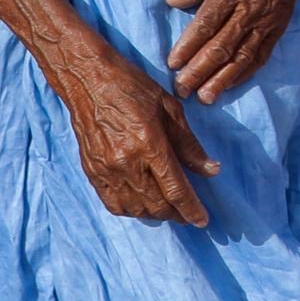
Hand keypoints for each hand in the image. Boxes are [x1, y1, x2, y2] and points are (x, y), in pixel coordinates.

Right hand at [45, 31, 216, 224]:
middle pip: (157, 205)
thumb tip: (211, 171)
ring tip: (167, 208)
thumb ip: (190, 144)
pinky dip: (132, 210)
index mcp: (150, 144)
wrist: (88, 80)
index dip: (191, 209)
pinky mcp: (93, 173)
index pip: (175, 189)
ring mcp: (107, 171)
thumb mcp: (170, 108)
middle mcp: (127, 163)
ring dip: (156, 214)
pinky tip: (142, 204)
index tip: (203, 220)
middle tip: (188, 212)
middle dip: (176, 214)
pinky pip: (114, 205)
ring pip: (136, 210)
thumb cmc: (133, 88)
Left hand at [165, 0, 299, 101]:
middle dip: (199, 71)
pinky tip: (232, 83)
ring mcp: (267, 19)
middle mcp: (251, 8)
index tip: (172, 63)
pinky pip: (262, 54)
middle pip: (222, 46)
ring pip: (242, 57)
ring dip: (222, 79)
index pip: (206, 24)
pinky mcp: (279, 25)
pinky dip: (246, 71)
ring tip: (205, 97)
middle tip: (181, 88)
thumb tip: (173, 0)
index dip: (188, 47)